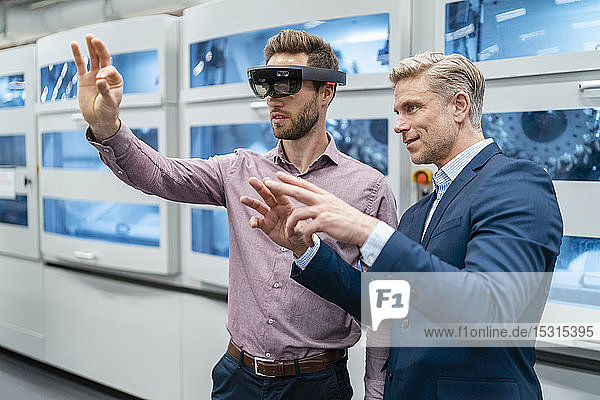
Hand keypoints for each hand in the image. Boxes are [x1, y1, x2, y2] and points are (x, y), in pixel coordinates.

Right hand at [70, 34, 122, 140]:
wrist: (98, 119)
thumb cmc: (108, 111)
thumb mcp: (109, 102)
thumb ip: (105, 91)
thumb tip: (100, 81)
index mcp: (116, 80)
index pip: (111, 69)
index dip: (105, 72)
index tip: (100, 80)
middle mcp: (106, 76)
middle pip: (103, 58)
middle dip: (99, 49)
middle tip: (94, 40)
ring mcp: (94, 76)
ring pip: (93, 59)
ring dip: (91, 48)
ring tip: (88, 36)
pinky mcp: (84, 79)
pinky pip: (80, 65)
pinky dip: (78, 55)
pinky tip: (75, 45)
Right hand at [240, 177, 311, 256]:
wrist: (296, 243)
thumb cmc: (301, 232)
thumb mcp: (301, 229)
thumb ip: (295, 227)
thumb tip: (291, 227)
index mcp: (287, 205)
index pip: (280, 195)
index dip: (274, 188)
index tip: (267, 180)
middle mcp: (277, 208)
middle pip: (267, 196)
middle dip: (259, 188)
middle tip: (251, 180)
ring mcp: (270, 215)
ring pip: (259, 206)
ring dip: (251, 202)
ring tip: (243, 199)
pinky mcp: (265, 225)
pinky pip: (257, 221)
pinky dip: (254, 222)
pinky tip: (252, 224)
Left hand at [264, 171, 379, 246]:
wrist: (363, 228)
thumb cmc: (349, 219)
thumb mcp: (335, 206)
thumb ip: (323, 203)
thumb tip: (314, 201)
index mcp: (324, 196)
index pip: (304, 185)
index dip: (290, 179)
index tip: (277, 175)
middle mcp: (322, 200)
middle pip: (297, 191)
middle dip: (280, 187)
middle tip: (267, 183)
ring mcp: (323, 210)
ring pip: (298, 213)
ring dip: (290, 226)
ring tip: (288, 235)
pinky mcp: (325, 223)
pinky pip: (307, 230)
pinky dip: (306, 238)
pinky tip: (308, 244)